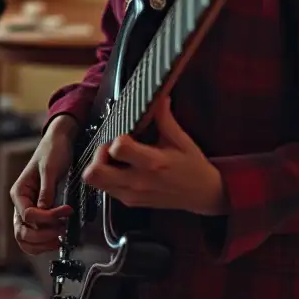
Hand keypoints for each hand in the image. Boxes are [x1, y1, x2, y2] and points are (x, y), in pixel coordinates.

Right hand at [10, 116, 76, 254]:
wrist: (59, 142)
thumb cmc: (53, 150)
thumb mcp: (50, 168)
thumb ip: (46, 191)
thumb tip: (44, 211)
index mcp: (18, 192)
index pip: (28, 215)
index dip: (48, 218)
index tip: (66, 211)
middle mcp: (20, 204)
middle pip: (22, 232)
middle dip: (43, 236)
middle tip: (62, 230)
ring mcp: (28, 210)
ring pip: (26, 238)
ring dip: (42, 243)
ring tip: (60, 238)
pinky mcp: (38, 213)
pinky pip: (35, 234)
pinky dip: (44, 242)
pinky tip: (57, 238)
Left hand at [82, 99, 226, 215]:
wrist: (203, 195)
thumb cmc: (192, 166)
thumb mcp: (181, 139)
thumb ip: (165, 118)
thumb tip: (158, 96)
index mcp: (153, 163)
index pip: (118, 149)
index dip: (116, 138)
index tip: (125, 135)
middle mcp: (138, 181)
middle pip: (95, 173)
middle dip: (98, 155)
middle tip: (110, 148)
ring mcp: (131, 195)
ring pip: (95, 183)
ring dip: (99, 167)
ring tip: (114, 158)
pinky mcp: (129, 202)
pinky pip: (105, 189)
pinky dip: (106, 177)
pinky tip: (120, 169)